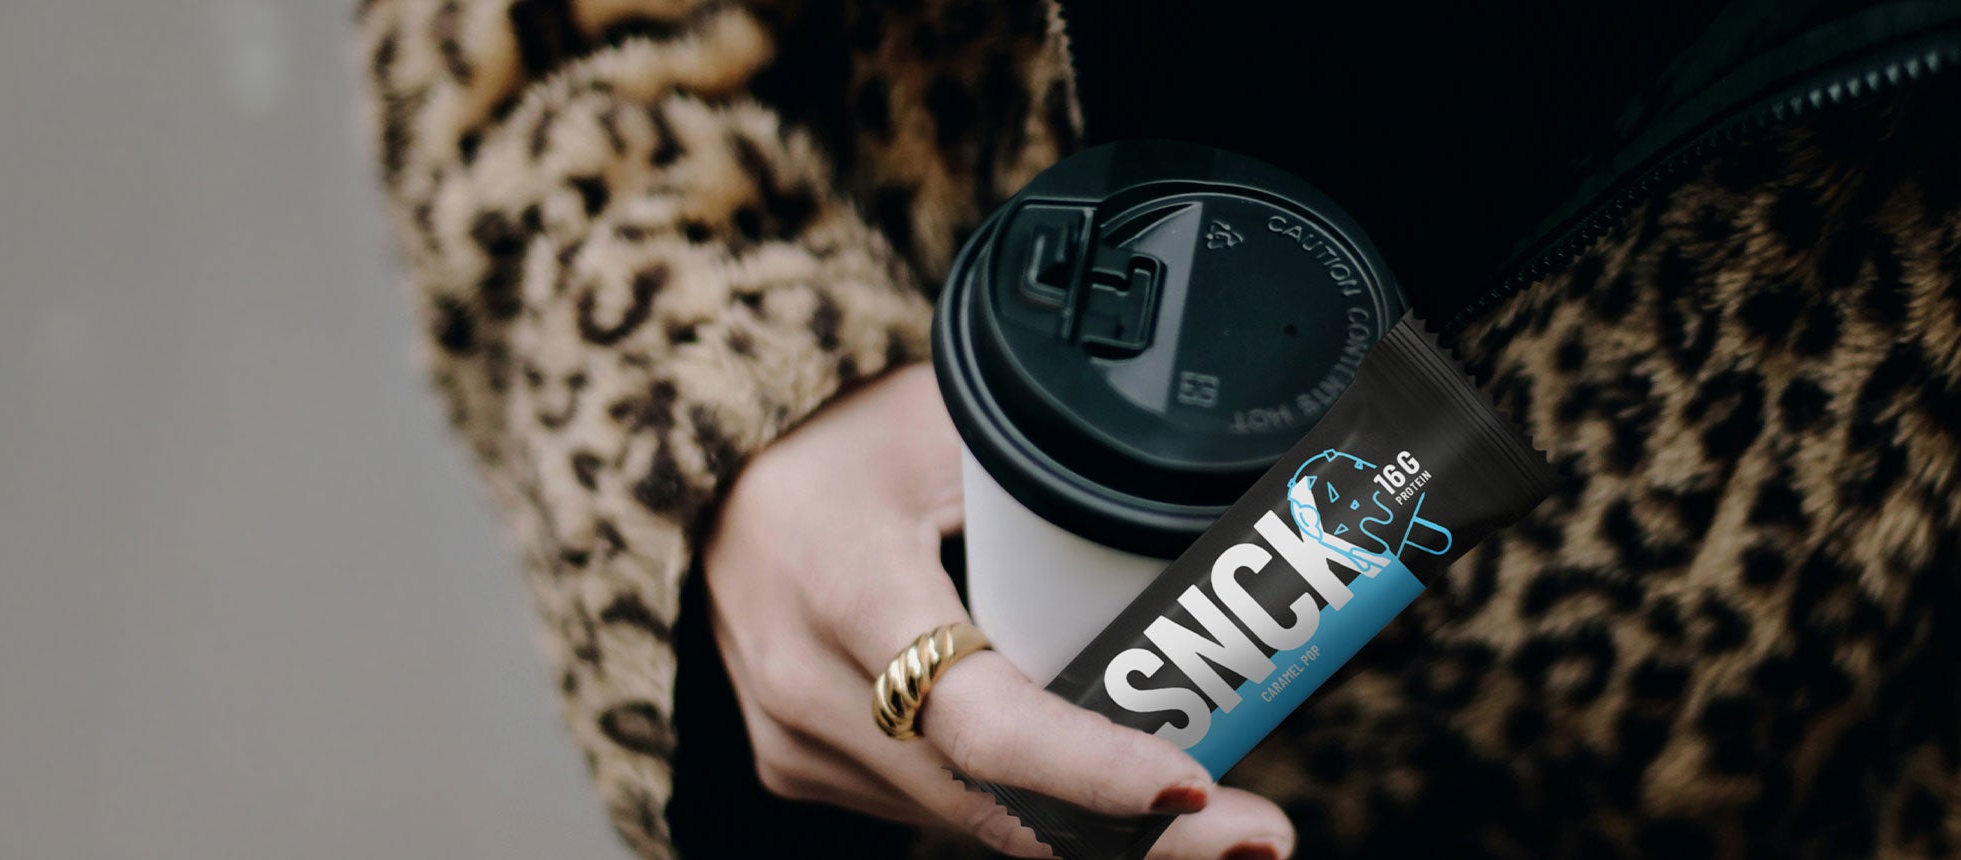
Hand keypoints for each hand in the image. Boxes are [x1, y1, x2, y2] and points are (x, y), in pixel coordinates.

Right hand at [703, 366, 1295, 858]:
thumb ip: (1055, 455)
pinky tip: (1117, 803)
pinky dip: (1032, 807)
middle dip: (1137, 840)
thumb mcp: (941, 417)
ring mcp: (801, 746)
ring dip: (1096, 834)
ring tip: (1222, 828)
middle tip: (1261, 839)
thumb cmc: (837, 438)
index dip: (1086, 764)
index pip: (976, 710)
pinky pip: (942, 806)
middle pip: (993, 801)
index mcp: (843, 584)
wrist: (700, 487)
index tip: (1191, 783)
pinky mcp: (808, 772)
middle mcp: (809, 689)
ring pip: (974, 820)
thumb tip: (1214, 470)